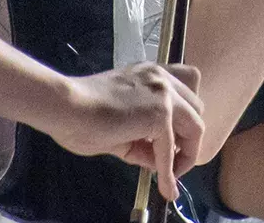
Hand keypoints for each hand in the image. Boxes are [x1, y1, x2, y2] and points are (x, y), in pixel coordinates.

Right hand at [38, 63, 204, 200]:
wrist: (66, 107)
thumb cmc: (81, 114)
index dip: (184, 119)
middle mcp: (161, 78)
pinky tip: (165, 188)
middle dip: (188, 135)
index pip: (185, 90)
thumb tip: (157, 162)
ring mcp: (164, 94)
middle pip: (196, 107)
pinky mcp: (160, 114)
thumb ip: (142, 140)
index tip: (174, 143)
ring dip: (186, 153)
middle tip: (173, 158)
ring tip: (172, 174)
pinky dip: (169, 171)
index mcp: (150, 75)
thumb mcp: (120, 125)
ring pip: (194, 126)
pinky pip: (170, 150)